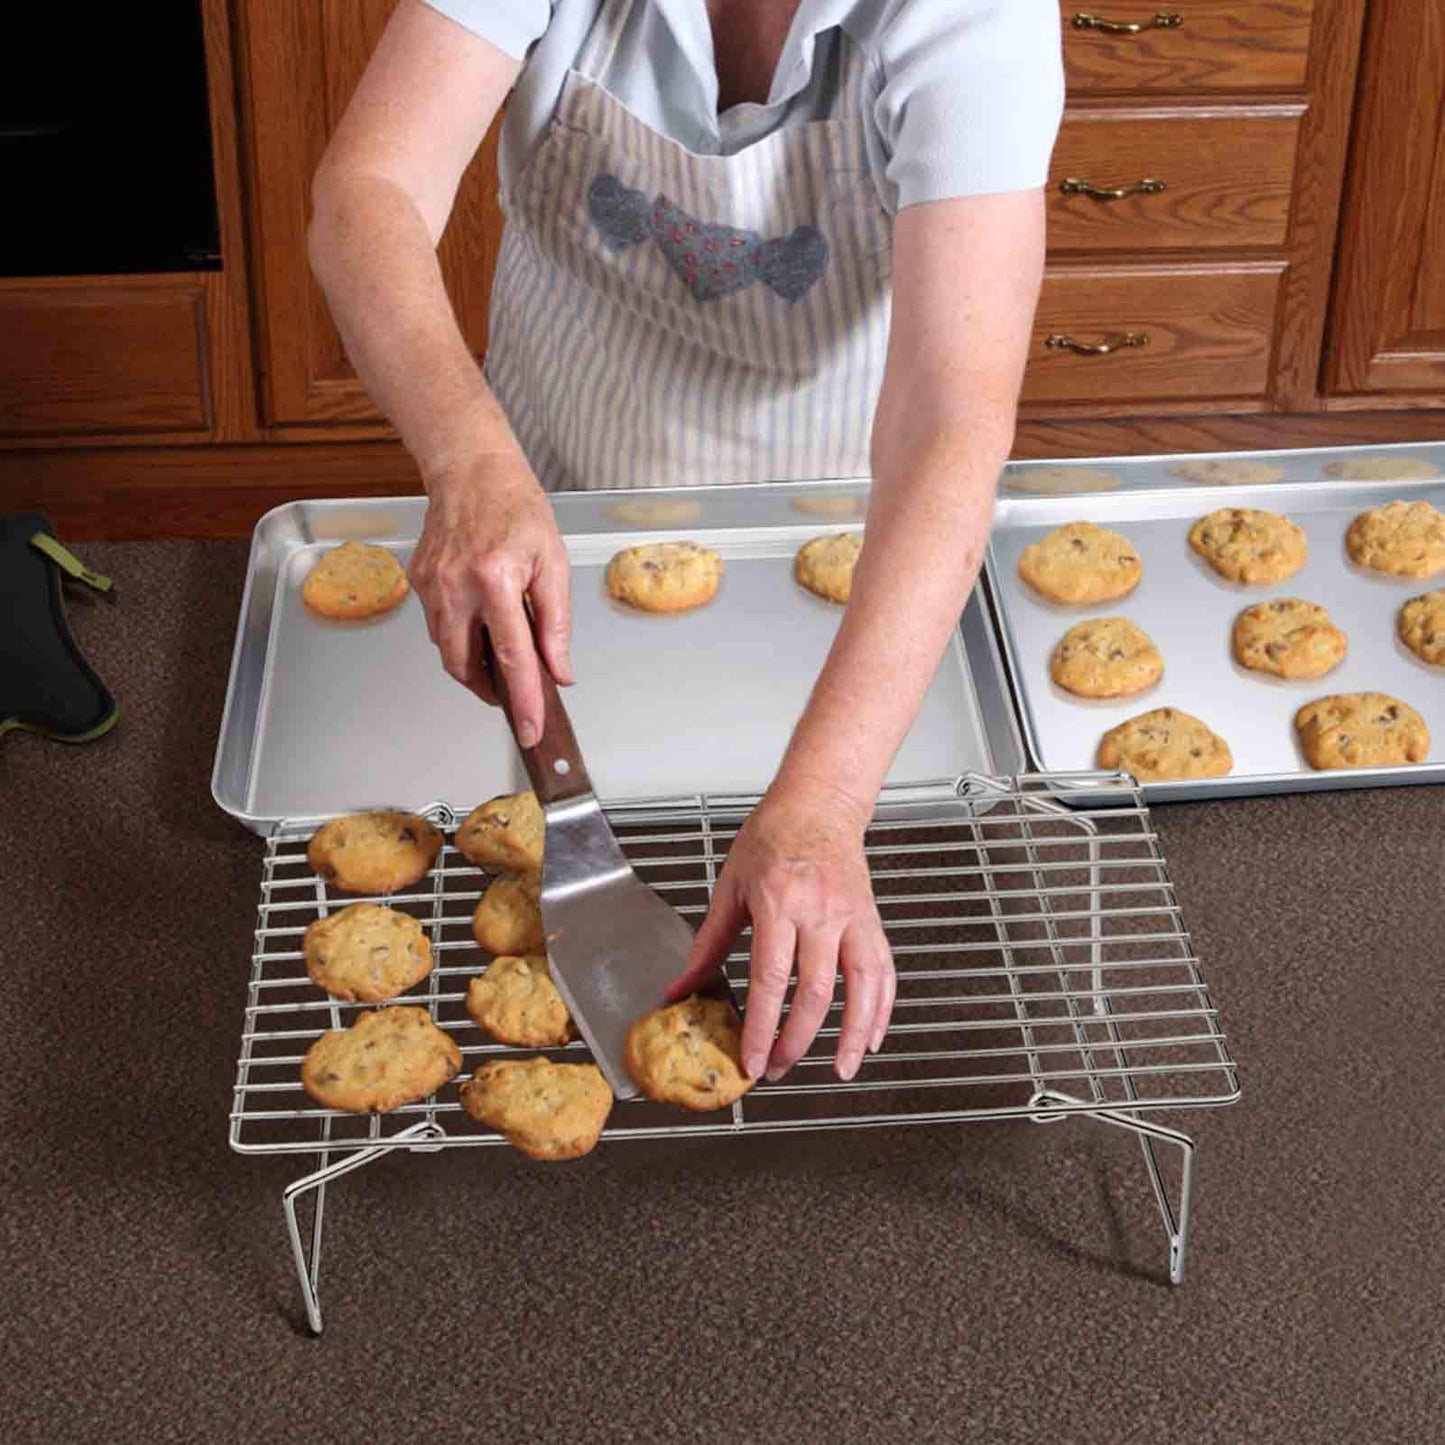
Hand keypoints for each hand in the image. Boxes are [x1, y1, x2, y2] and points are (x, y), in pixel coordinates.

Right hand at [408, 451, 571, 745]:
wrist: (471, 470)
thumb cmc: (516, 508)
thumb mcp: (552, 563)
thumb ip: (556, 624)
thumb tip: (558, 670)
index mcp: (495, 580)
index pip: (512, 658)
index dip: (523, 700)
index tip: (529, 729)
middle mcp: (455, 586)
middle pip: (465, 667)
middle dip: (488, 690)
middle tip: (511, 695)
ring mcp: (430, 585)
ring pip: (447, 651)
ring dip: (472, 664)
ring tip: (498, 655)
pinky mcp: (417, 582)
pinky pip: (437, 626)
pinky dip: (458, 635)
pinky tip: (477, 620)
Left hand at [670, 783, 895, 1080]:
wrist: (818, 802)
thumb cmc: (772, 836)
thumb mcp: (730, 886)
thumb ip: (708, 943)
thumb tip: (681, 988)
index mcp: (777, 902)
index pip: (771, 979)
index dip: (763, 1027)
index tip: (752, 1059)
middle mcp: (819, 911)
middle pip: (815, 992)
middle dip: (797, 1041)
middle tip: (779, 1068)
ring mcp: (852, 916)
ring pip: (861, 986)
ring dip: (851, 1034)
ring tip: (839, 1069)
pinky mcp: (872, 919)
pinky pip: (884, 970)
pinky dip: (882, 1008)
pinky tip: (871, 1036)